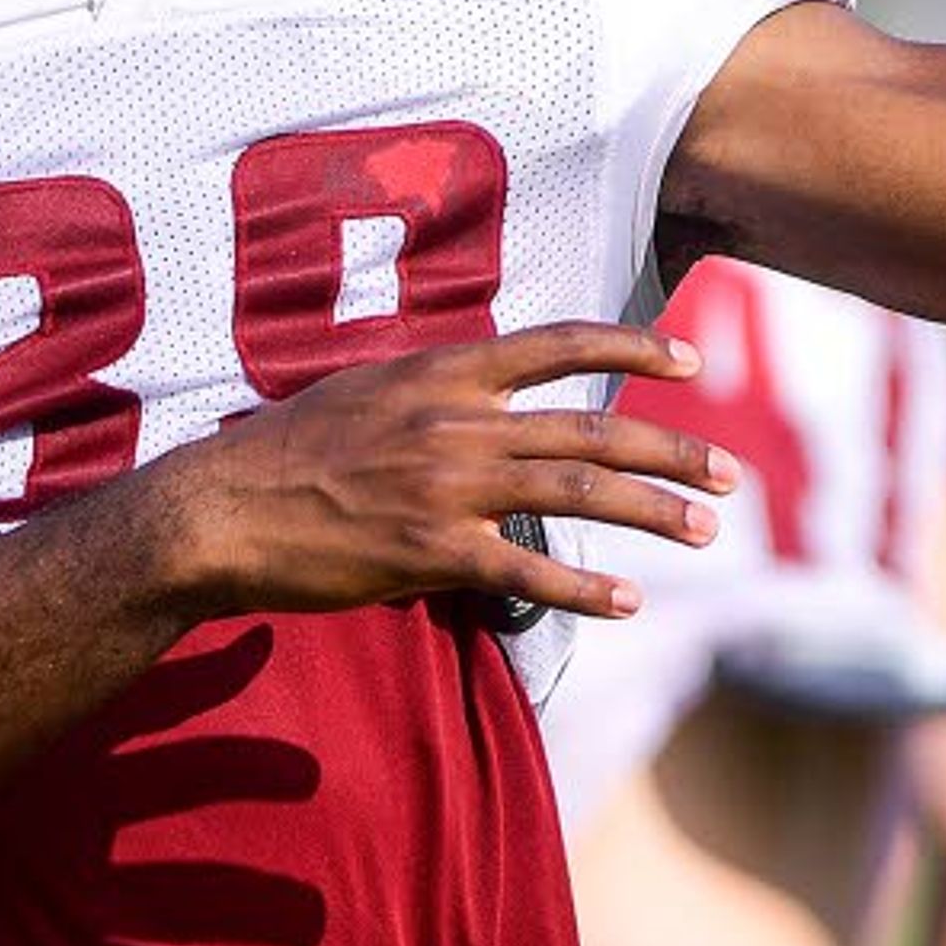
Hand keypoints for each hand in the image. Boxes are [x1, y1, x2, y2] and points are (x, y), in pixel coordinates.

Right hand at [142, 320, 736, 621]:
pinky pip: (527, 571)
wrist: (216, 510)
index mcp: (443, 371)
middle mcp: (456, 421)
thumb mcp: (367, 390)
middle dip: (673, 451)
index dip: (633, 347)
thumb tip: (495, 389)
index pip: (560, 344)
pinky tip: (629, 602)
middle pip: (592, 431)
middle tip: (729, 474)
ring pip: (577, 495)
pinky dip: (586, 589)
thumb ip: (439, 389)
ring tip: (705, 531)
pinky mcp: (427, 552)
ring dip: (654, 513)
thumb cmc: (287, 453)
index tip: (689, 358)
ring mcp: (445, 486)